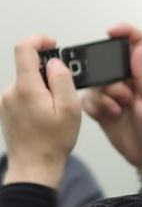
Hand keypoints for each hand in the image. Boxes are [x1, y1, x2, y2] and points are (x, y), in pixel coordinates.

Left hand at [0, 34, 80, 188]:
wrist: (34, 166)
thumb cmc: (53, 142)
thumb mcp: (70, 109)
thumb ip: (63, 80)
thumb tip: (56, 63)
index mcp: (26, 88)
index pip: (24, 49)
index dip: (39, 40)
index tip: (52, 44)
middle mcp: (11, 91)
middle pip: (29, 67)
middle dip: (49, 73)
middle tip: (66, 91)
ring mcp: (6, 101)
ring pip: (28, 82)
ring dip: (44, 88)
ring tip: (57, 110)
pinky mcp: (7, 109)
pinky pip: (24, 94)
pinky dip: (38, 98)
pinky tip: (47, 116)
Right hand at [81, 23, 141, 172]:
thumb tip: (138, 48)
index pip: (136, 44)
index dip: (125, 33)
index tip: (112, 31)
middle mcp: (128, 80)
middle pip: (108, 63)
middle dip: (111, 77)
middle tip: (124, 95)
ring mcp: (114, 94)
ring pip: (97, 82)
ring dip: (106, 96)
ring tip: (119, 109)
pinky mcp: (102, 108)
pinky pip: (88, 99)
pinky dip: (96, 107)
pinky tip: (109, 115)